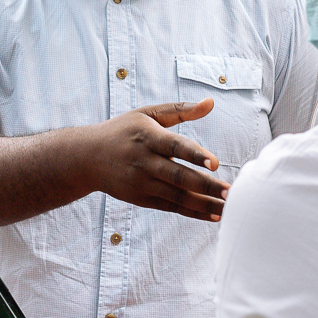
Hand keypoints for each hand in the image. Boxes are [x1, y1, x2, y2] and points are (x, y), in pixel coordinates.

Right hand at [84, 100, 227, 220]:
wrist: (87, 157)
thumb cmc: (123, 131)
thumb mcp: (147, 113)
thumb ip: (180, 110)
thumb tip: (210, 103)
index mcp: (148, 137)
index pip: (175, 146)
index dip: (195, 155)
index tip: (216, 164)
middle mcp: (144, 162)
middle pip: (179, 176)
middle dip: (206, 186)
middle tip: (231, 192)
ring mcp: (142, 183)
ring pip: (177, 196)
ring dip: (205, 203)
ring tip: (228, 207)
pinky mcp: (142, 198)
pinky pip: (171, 207)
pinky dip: (193, 212)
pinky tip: (213, 215)